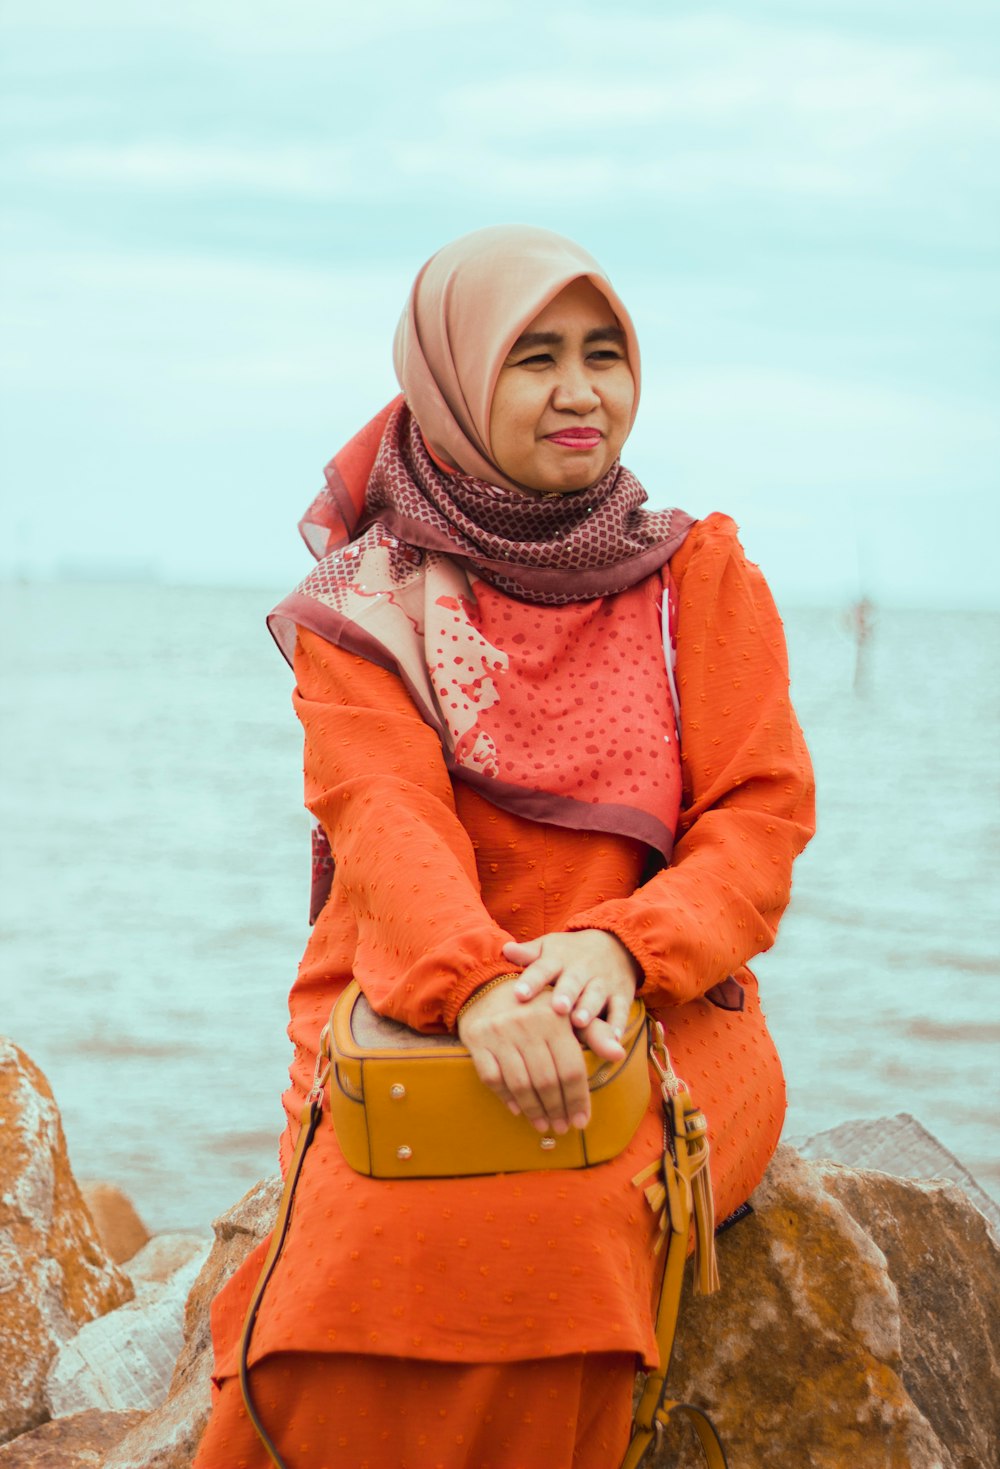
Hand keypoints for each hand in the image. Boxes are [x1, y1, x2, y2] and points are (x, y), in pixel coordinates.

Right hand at [457, 981, 590, 1134]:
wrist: (488, 988)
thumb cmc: (537, 1007)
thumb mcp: (568, 1013)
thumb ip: (595, 1033)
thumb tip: (618, 1054)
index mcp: (554, 1017)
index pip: (571, 1069)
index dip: (578, 1099)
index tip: (582, 1120)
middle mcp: (526, 1023)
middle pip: (546, 1080)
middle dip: (557, 1109)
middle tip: (563, 1127)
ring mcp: (499, 1032)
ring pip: (520, 1084)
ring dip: (534, 1110)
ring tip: (544, 1125)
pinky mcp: (477, 1040)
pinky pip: (493, 1078)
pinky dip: (506, 1098)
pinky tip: (518, 1109)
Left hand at [501, 930, 639, 1058]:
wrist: (615, 945)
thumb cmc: (570, 953)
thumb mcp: (549, 948)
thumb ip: (528, 954)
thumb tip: (505, 949)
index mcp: (559, 959)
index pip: (543, 968)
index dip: (532, 981)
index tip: (518, 994)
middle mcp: (581, 970)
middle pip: (573, 981)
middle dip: (566, 994)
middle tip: (557, 1008)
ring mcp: (603, 982)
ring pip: (596, 995)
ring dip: (589, 1008)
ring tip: (580, 1021)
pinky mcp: (621, 995)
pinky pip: (621, 1009)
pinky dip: (618, 1024)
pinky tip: (613, 1037)